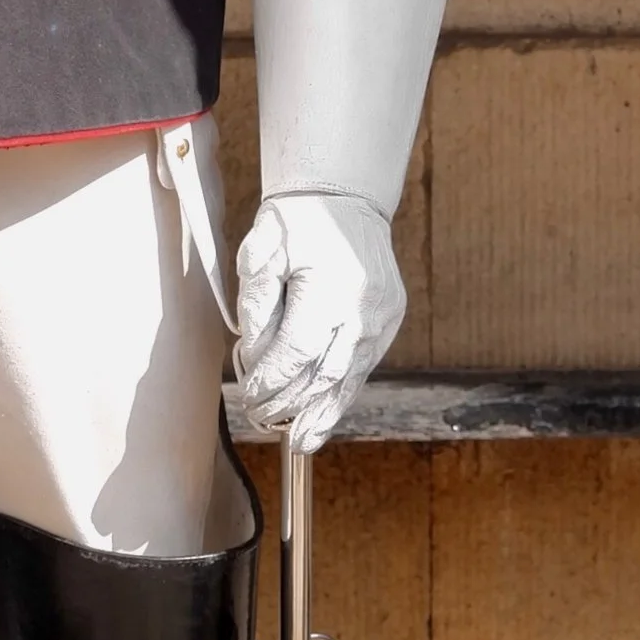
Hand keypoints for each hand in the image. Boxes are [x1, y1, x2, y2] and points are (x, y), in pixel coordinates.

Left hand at [233, 192, 403, 450]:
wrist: (344, 197)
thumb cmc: (296, 223)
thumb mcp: (260, 253)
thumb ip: (255, 306)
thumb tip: (255, 358)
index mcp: (330, 289)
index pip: (297, 353)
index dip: (272, 381)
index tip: (250, 395)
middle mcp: (363, 309)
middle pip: (325, 375)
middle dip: (292, 405)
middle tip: (262, 420)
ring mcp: (382, 318)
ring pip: (350, 379)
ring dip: (322, 414)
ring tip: (300, 442)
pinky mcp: (389, 321)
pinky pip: (363, 367)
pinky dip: (341, 395)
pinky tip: (323, 416)